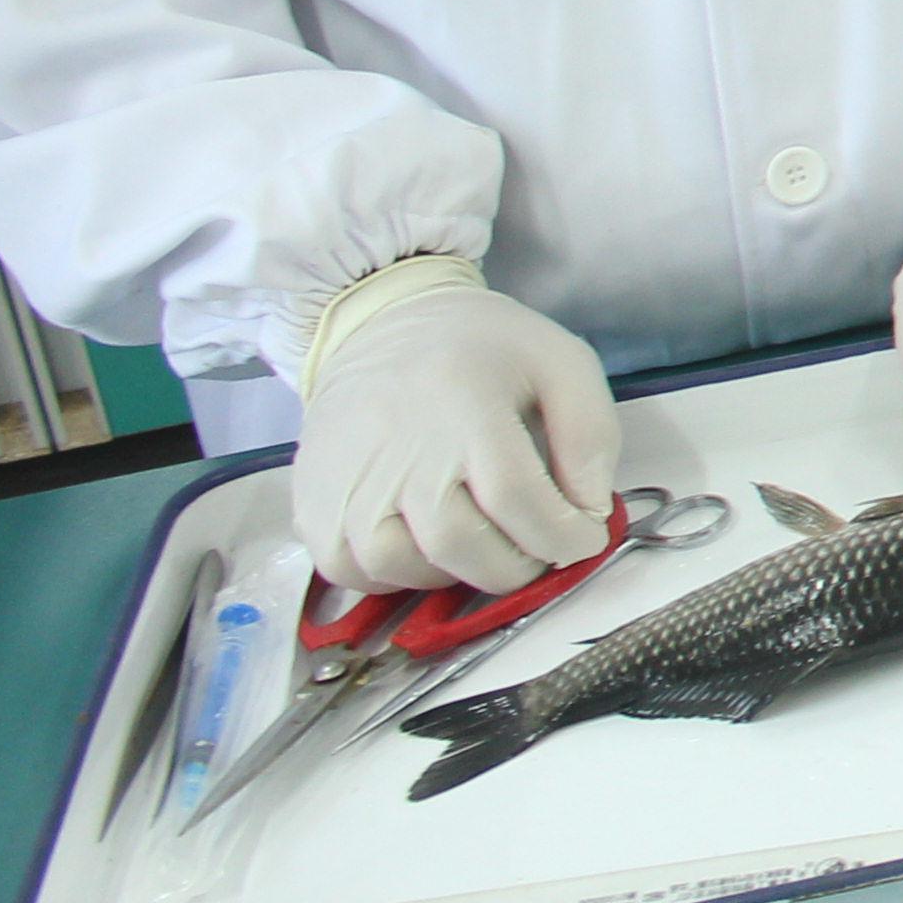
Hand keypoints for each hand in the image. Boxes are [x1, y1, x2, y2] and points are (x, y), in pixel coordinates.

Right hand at [291, 256, 620, 599]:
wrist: (378, 326)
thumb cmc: (478, 348)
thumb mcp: (560, 362)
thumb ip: (591, 434)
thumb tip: (591, 511)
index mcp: (463, 405)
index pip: (516, 496)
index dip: (562, 534)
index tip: (584, 539)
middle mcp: (396, 450)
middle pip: (459, 544)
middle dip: (517, 565)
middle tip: (539, 550)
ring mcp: (345, 482)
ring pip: (404, 568)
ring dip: (458, 573)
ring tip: (484, 540)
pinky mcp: (311, 505)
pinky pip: (354, 572)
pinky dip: (399, 575)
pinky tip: (428, 543)